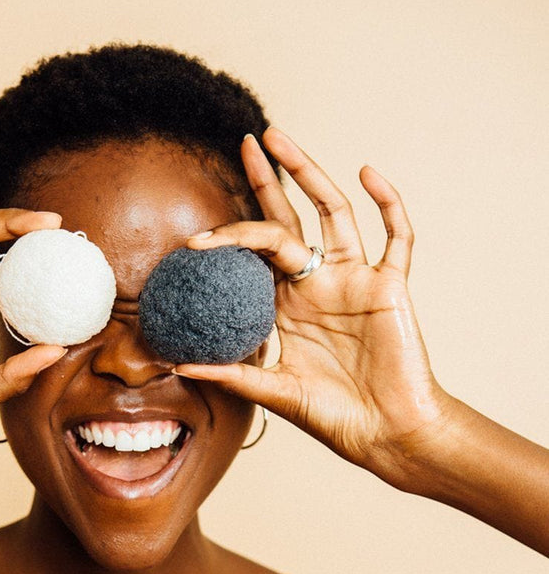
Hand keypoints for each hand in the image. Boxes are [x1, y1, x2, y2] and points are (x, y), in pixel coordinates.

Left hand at [176, 128, 453, 483]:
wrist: (385, 434)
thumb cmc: (334, 416)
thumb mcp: (273, 392)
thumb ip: (232, 373)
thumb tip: (177, 364)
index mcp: (288, 306)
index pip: (255, 256)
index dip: (228, 238)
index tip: (192, 241)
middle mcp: (318, 284)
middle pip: (290, 218)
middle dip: (269, 180)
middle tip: (246, 142)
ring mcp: (355, 280)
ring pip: (333, 214)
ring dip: (310, 174)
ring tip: (281, 139)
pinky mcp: (391, 286)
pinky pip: (396, 236)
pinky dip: (387, 203)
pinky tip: (366, 173)